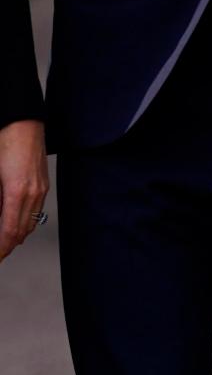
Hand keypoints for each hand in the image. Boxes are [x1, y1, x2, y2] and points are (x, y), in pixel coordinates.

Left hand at [0, 120, 48, 261]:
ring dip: (17, 237)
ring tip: (4, 245)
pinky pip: (36, 211)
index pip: (10, 232)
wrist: (23, 125)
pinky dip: (25, 223)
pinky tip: (16, 226)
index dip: (2, 249)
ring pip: (31, 223)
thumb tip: (0, 221)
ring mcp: (41, 189)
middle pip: (22, 232)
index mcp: (17, 192)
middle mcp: (33, 193)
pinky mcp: (43, 184)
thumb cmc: (4, 145)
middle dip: (7, 247)